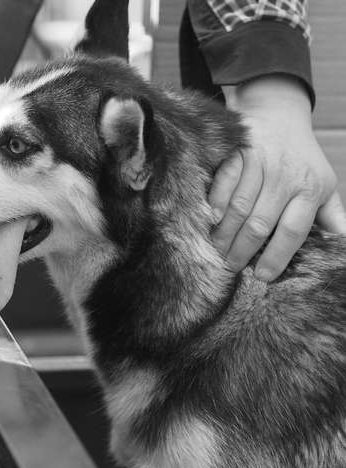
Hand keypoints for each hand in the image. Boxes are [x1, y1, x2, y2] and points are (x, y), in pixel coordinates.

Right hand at [210, 75, 345, 280]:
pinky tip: (211, 220)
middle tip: (231, 267)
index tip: (263, 275)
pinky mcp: (238, 152)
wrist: (279, 114)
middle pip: (260, 223)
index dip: (278, 256)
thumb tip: (342, 246)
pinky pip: (224, 183)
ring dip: (225, 233)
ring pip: (239, 207)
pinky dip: (216, 203)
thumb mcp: (324, 184)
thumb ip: (331, 216)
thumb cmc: (301, 158)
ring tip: (216, 251)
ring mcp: (260, 162)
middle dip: (243, 251)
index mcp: (310, 189)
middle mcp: (286, 176)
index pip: (293, 230)